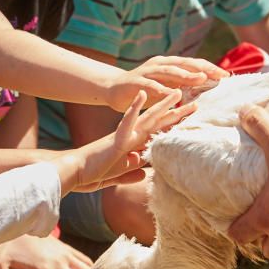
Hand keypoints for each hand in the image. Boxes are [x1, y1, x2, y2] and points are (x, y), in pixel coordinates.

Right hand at [74, 90, 194, 188]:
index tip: (188, 120)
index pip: (155, 134)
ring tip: (177, 92)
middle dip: (176, 113)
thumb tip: (145, 173)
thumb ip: (130, 173)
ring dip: (162, 105)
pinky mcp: (115, 140)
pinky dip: (134, 109)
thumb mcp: (117, 175)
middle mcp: (129, 138)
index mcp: (131, 146)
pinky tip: (142, 96)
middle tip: (194, 101)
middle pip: (156, 122)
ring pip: (147, 118)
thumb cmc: (91, 173)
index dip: (172, 126)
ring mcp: (123, 137)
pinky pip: (126, 123)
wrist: (74, 172)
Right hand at [106, 56, 227, 111]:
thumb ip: (183, 86)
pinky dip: (162, 89)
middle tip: (219, 75)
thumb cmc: (144, 90)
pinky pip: (151, 85)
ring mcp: (147, 71)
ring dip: (185, 75)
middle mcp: (159, 64)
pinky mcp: (136, 81)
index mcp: (168, 64)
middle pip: (184, 64)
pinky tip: (173, 94)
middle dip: (202, 69)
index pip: (192, 64)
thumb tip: (207, 88)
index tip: (226, 75)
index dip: (209, 68)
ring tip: (200, 79)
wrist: (114, 89)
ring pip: (169, 71)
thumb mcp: (166, 87)